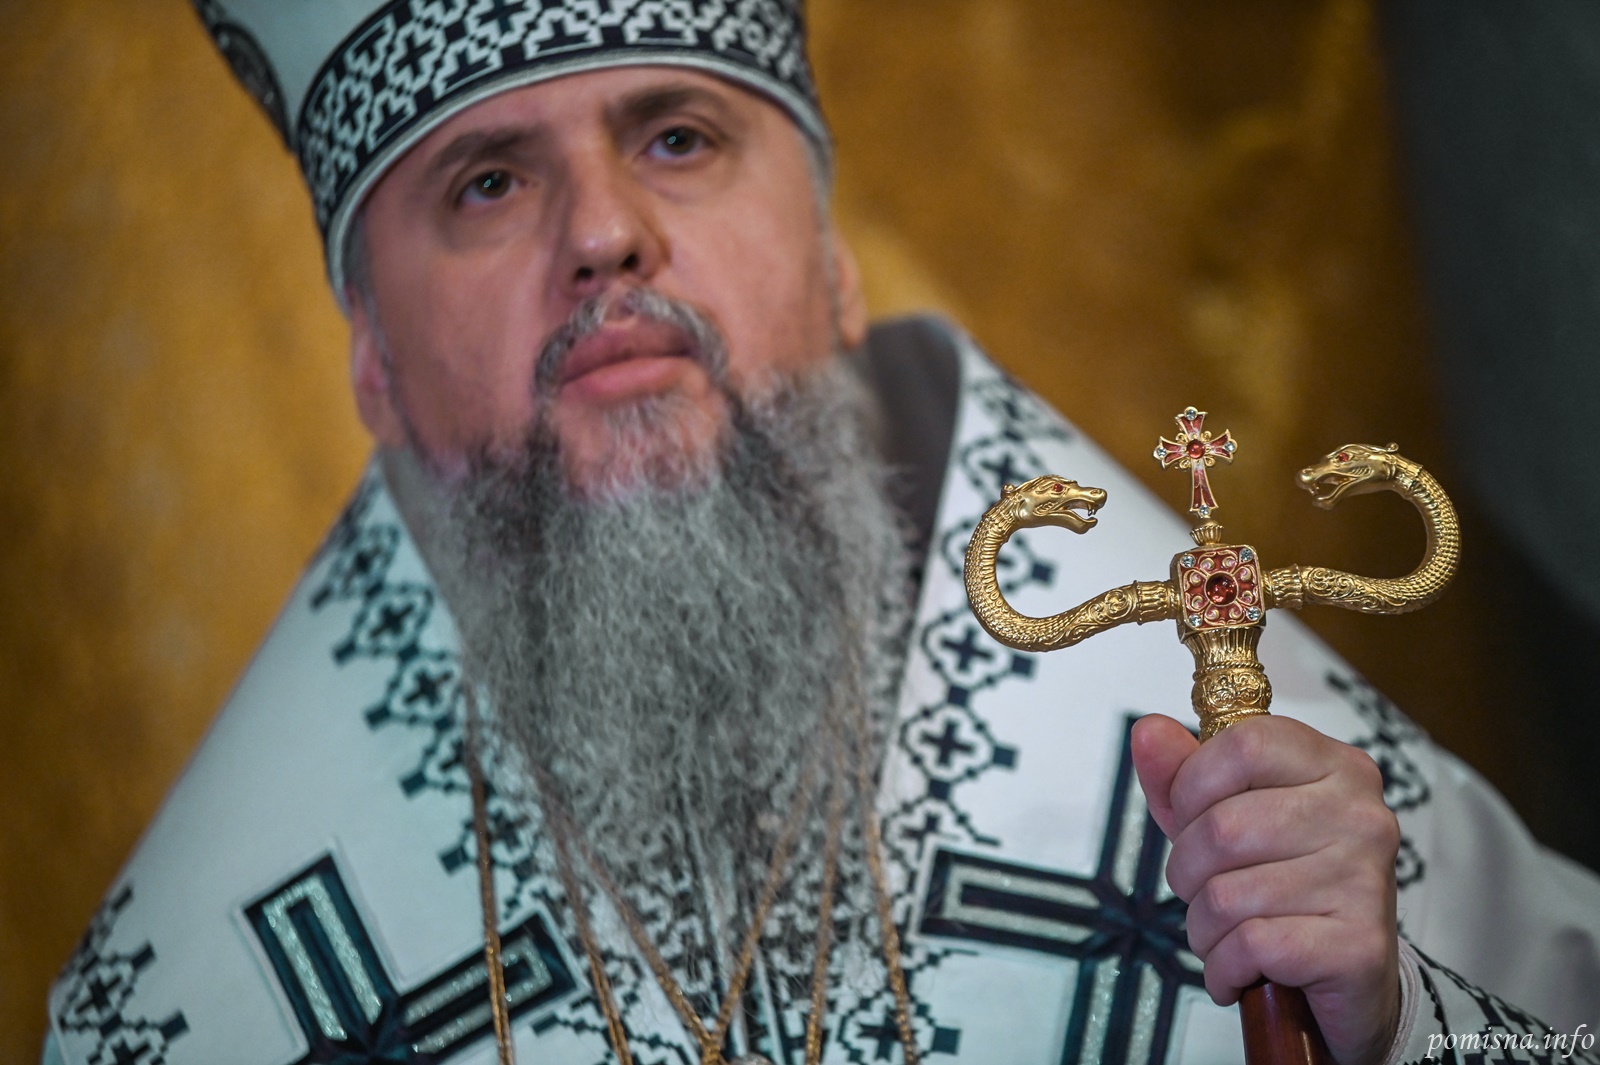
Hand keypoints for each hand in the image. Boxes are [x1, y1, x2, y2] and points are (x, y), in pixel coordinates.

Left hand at [1131, 713, 1401, 1064]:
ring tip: (1226, 934)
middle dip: (1188, 871)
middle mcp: (1360, 815)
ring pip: (1227, 894)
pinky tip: (1240, 969)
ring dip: (1203, 928)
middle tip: (1205, 893)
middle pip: (1223, 827)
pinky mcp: (1359, 946)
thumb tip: (1147, 730)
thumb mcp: (1224, 818)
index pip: (1243, 745)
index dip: (1192, 786)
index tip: (1191, 819)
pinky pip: (1250, 945)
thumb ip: (1182, 774)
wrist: (1349, 983)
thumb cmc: (1282, 887)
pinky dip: (1224, 967)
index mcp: (1335, 766)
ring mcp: (1365, 879)